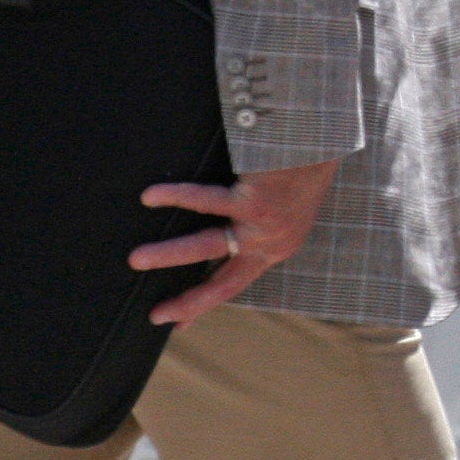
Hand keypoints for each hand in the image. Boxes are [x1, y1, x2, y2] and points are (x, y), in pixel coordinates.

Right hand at [133, 158, 339, 325]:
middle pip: (222, 282)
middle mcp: (272, 244)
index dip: (204, 304)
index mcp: (277, 247)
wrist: (325, 135)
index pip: (235, 284)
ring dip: (167, 254)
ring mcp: (263, 226)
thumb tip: (219, 222)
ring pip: (205, 246)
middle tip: (156, 314)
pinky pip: (204, 200)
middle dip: (187, 301)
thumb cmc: (302, 161)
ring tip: (134, 260)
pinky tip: (150, 197)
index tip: (177, 324)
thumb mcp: (285, 201)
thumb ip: (255, 219)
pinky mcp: (255, 201)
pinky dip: (174, 196)